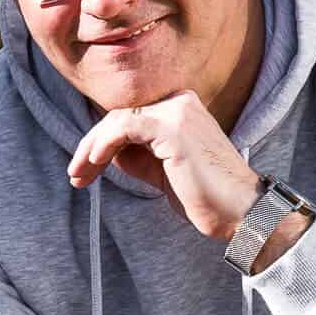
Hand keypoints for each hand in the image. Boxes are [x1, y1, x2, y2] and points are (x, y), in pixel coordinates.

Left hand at [68, 90, 262, 240]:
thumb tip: (104, 151)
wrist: (240, 212)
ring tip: (79, 175)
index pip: (129, 118)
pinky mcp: (172, 126)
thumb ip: (137, 155)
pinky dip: (103, 144)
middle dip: (91, 146)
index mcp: (181, 108)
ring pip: (117, 120)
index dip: (101, 142)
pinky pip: (124, 127)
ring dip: (91, 148)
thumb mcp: (162, 170)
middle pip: (119, 117)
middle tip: (75, 174)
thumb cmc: (204, 196)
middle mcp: (180, 102)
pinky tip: (93, 163)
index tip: (83, 169)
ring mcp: (177, 111)